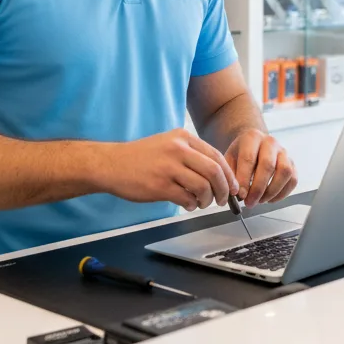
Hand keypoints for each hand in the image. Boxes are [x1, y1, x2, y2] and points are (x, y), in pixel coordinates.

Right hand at [101, 130, 238, 210]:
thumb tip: (217, 173)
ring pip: (203, 186)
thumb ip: (191, 153)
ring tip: (202, 203)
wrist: (111, 164)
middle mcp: (178, 149)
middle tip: (223, 199)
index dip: (228, 174)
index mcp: (183, 137)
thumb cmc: (141, 157)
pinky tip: (188, 205)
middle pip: (214, 171)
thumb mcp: (168, 143)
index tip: (233, 186)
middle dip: (224, 189)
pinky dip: (192, 205)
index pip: (216, 156)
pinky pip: (186, 198)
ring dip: (207, 199)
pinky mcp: (159, 185)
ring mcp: (169, 167)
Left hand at [225, 129, 297, 206]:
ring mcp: (283, 152)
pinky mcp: (292, 163)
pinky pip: (293, 179)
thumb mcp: (229, 158)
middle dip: (258, 188)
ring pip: (284, 172)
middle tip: (250, 202)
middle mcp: (270, 142)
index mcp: (252, 137)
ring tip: (260, 200)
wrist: (254, 144)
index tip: (240, 195)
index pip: (248, 158)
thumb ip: (231, 174)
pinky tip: (270, 199)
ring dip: (272, 191)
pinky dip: (283, 193)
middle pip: (268, 165)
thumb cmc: (240, 153)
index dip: (244, 179)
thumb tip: (237, 193)